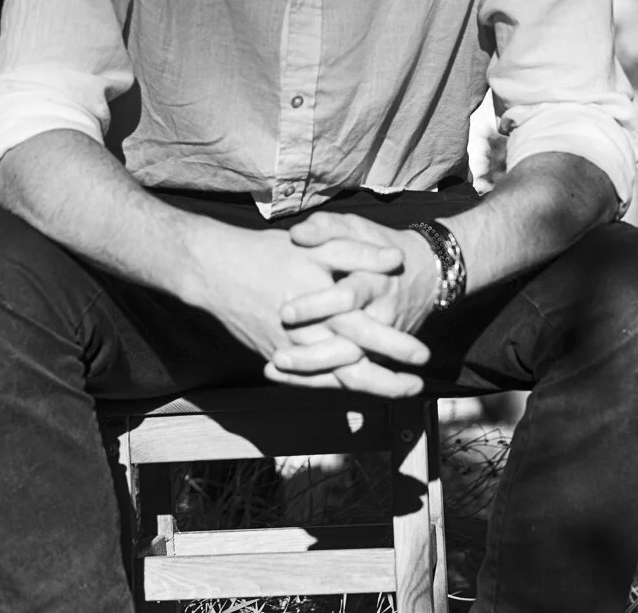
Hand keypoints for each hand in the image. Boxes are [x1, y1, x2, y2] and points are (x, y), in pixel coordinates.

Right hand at [203, 223, 426, 395]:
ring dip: (365, 388)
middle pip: (356, 369)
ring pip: (334, 381)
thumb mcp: (316, 244)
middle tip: (416, 388)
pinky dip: (331, 386)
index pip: (370, 334)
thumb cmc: (267, 253)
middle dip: (388, 380)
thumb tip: (394, 259)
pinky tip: (348, 387)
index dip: (398, 347)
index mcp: (325, 308)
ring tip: (391, 392)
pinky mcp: (274, 358)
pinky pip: (308, 381)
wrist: (214, 271)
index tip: (424, 357)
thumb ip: (357, 252)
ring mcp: (290, 353)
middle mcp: (310, 338)